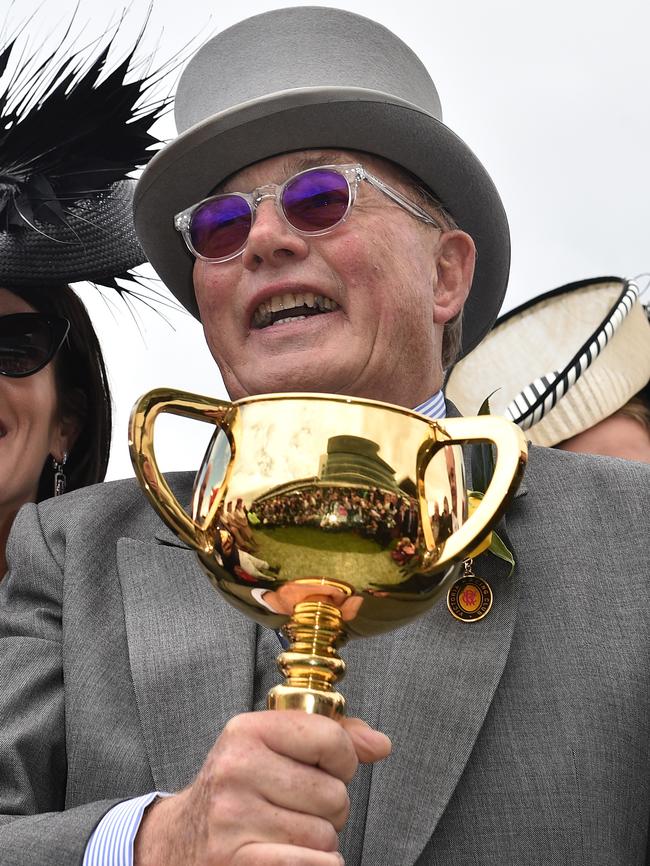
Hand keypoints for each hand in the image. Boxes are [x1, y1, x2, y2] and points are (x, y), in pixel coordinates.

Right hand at [134, 710, 390, 865]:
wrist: (175, 845)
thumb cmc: (237, 792)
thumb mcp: (270, 749)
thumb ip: (329, 737)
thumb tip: (380, 745)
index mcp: (246, 732)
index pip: (331, 738)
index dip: (341, 760)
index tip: (325, 768)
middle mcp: (236, 770)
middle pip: (334, 794)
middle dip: (326, 808)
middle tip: (292, 809)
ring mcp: (234, 819)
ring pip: (326, 836)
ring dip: (315, 841)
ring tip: (282, 833)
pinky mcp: (238, 863)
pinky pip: (317, 865)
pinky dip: (314, 864)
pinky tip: (286, 857)